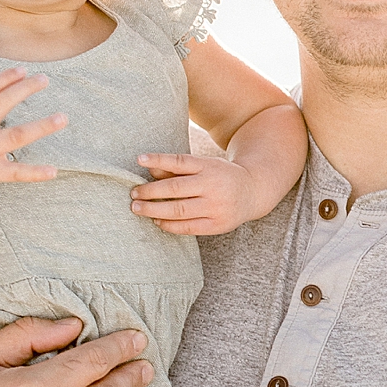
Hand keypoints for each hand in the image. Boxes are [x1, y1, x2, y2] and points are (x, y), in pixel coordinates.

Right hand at [0, 66, 66, 200]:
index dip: (5, 78)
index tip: (24, 70)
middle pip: (3, 104)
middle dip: (24, 90)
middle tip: (45, 80)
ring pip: (17, 136)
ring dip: (41, 127)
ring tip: (62, 118)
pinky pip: (16, 172)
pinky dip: (35, 173)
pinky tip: (53, 170)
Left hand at [130, 151, 260, 235]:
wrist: (253, 191)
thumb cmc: (219, 176)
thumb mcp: (203, 165)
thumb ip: (176, 168)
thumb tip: (149, 169)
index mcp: (209, 166)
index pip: (179, 161)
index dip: (158, 159)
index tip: (139, 159)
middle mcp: (213, 186)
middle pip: (175, 189)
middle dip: (150, 192)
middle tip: (133, 194)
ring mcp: (216, 207)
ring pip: (179, 210)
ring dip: (154, 210)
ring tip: (137, 209)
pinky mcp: (217, 225)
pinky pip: (187, 227)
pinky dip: (169, 225)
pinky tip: (157, 221)